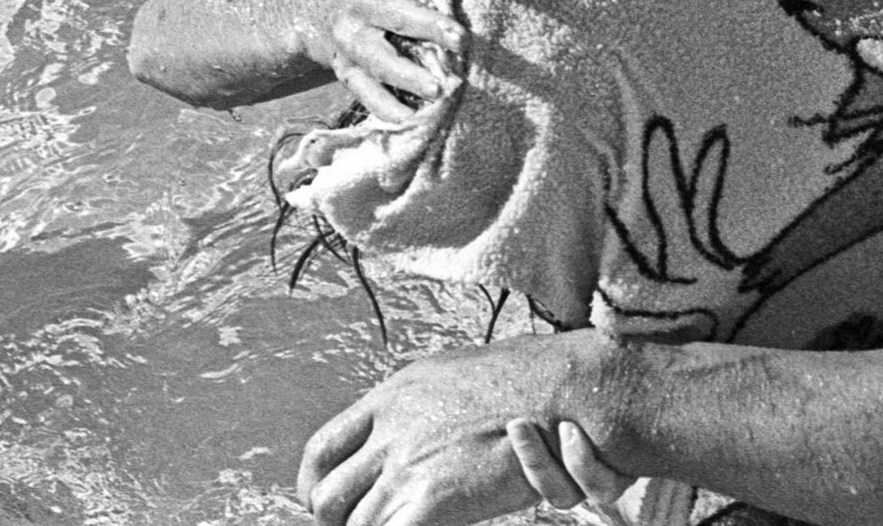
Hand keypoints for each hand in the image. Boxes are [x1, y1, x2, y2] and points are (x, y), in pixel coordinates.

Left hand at [299, 332, 617, 525]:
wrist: (566, 389)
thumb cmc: (531, 379)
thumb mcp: (457, 372)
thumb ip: (422, 402)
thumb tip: (413, 422)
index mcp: (393, 395)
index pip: (323, 449)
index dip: (316, 484)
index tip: (326, 501)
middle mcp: (391, 430)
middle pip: (328, 495)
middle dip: (336, 521)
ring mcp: (408, 466)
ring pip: (356, 525)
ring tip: (400, 524)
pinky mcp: (434, 500)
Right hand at [303, 0, 493, 122]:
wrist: (311, 7)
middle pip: (396, 13)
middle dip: (428, 26)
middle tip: (461, 38)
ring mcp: (350, 38)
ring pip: (378, 59)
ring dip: (408, 75)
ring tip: (439, 89)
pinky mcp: (345, 69)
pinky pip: (365, 93)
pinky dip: (387, 108)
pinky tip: (412, 119)